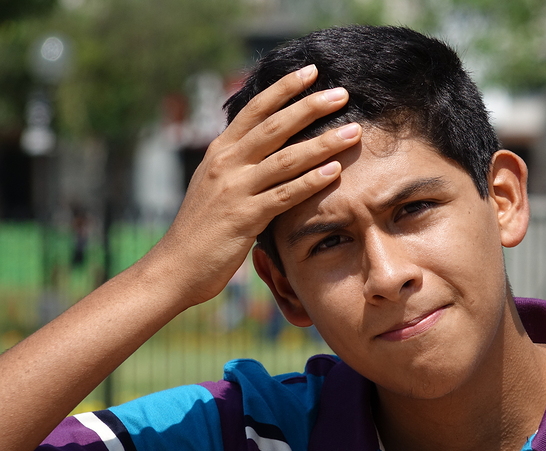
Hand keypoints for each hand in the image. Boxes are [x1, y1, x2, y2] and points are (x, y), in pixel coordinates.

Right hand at [144, 65, 360, 306]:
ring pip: (286, 158)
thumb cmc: (201, 229)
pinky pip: (285, 195)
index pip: (255, 109)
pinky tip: (334, 171)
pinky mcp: (245, 217)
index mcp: (220, 151)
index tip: (310, 71)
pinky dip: (311, 181)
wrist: (174, 266)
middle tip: (342, 93)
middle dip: (310, 106)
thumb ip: (239, 164)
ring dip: (323, 143)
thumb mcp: (215, 185)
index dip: (284, 88)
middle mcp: (226, 163)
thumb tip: (266, 147)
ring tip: (353, 131)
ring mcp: (235, 189)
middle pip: (275, 126)